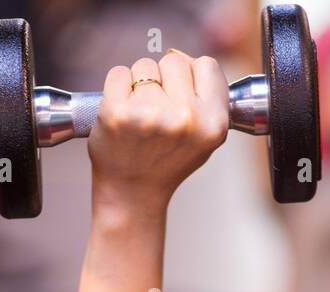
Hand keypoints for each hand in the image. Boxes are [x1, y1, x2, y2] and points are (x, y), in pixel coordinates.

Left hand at [88, 51, 228, 215]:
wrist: (133, 193)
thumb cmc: (167, 162)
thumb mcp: (205, 139)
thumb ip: (208, 101)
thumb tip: (193, 63)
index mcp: (213, 124)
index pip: (207, 65)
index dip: (192, 75)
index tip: (181, 93)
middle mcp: (185, 118)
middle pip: (174, 60)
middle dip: (164, 78)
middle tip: (158, 109)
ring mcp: (150, 114)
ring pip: (145, 66)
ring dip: (139, 83)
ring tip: (140, 115)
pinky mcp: (117, 112)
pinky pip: (119, 73)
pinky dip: (117, 87)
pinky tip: (122, 113)